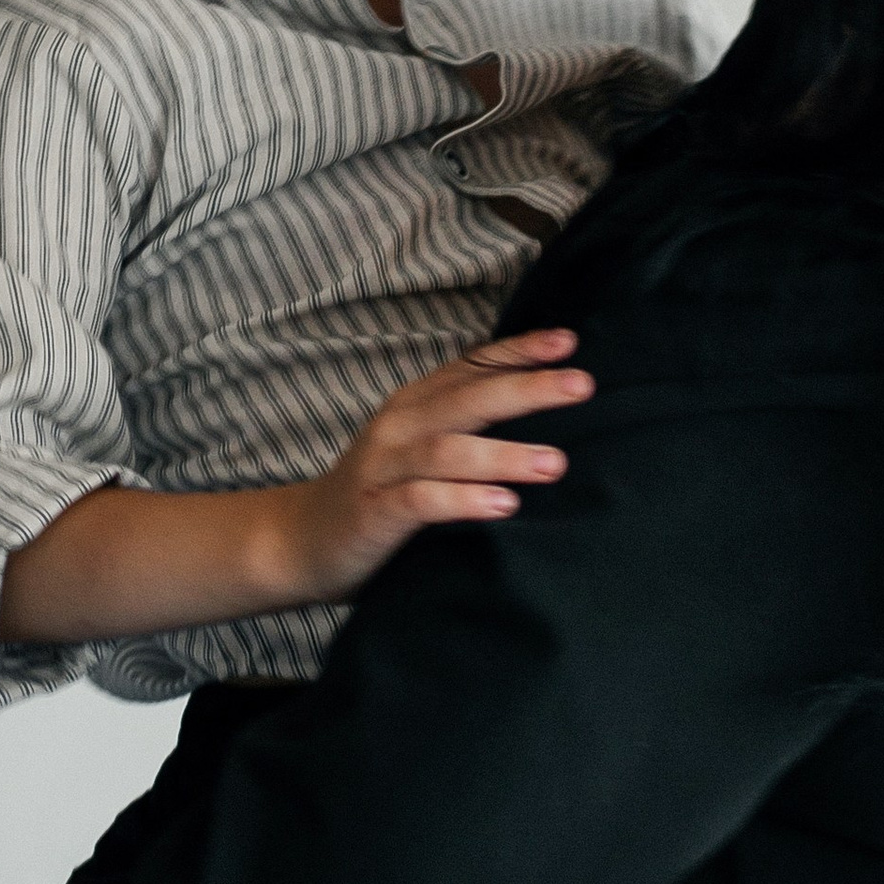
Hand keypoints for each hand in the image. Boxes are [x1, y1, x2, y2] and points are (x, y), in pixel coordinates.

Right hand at [277, 330, 592, 605]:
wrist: (301, 541)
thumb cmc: (378, 495)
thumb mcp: (420, 450)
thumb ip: (466, 429)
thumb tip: (543, 415)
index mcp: (415, 404)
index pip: (472, 366)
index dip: (519, 351)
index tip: (569, 342)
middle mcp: (399, 426)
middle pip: (469, 398)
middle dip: (528, 388)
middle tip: (582, 385)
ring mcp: (384, 467)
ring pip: (448, 449)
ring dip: (504, 454)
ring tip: (554, 462)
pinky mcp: (375, 511)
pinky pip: (422, 501)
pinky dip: (464, 500)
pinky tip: (504, 505)